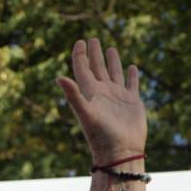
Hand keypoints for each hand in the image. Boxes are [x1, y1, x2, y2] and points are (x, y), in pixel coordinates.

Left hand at [57, 38, 146, 163]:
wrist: (120, 151)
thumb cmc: (101, 135)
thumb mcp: (86, 113)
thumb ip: (73, 95)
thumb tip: (58, 77)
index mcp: (90, 93)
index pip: (82, 69)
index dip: (80, 55)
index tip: (80, 41)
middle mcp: (103, 93)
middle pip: (97, 68)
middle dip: (94, 54)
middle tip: (92, 39)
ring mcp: (118, 97)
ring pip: (114, 73)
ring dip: (112, 61)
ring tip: (110, 48)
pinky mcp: (132, 102)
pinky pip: (131, 84)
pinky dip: (131, 75)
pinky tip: (132, 67)